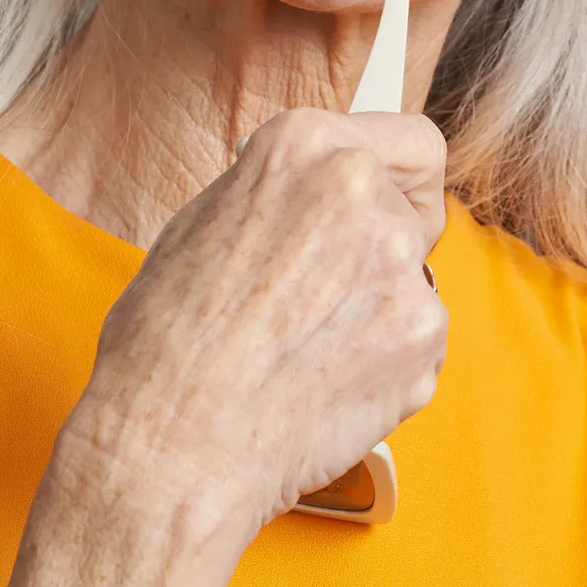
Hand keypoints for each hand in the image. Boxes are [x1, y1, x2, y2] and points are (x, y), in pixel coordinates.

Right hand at [56, 108, 448, 560]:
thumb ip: (278, 197)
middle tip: (319, 303)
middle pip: (411, 216)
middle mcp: (362, 190)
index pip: (408, 143)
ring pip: (412, 283)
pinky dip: (385, 365)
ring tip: (304, 353)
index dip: (397, 181)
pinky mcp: (422, 335)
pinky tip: (321, 384)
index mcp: (303, 146)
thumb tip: (313, 201)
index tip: (389, 206)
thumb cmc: (163, 344)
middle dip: (376, 254)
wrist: (172, 443)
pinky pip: (419, 343)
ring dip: (377, 312)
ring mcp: (401, 264)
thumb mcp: (202, 224)